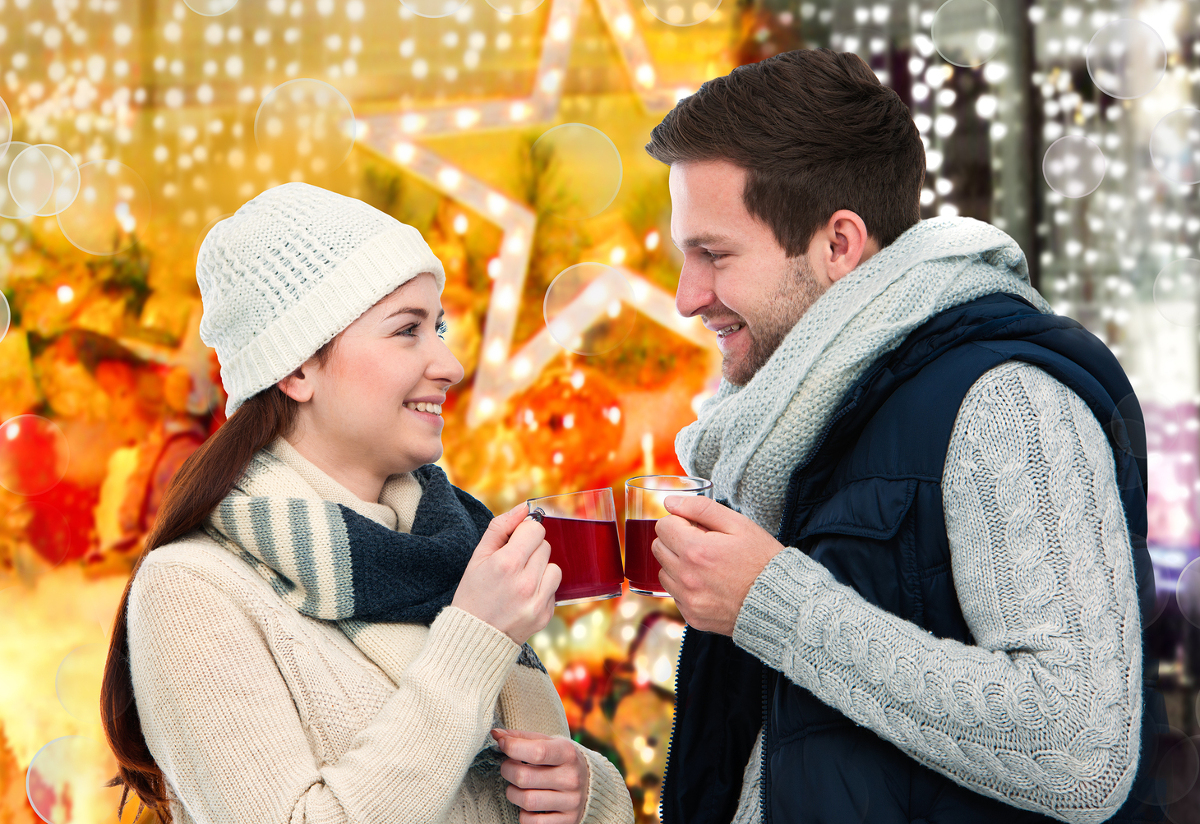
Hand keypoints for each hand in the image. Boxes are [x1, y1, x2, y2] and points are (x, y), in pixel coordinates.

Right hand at [451, 503, 561, 645]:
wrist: (474, 636)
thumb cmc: (473, 594)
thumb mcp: (478, 557)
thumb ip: (501, 527)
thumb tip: (524, 508)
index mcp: (507, 564)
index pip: (535, 529)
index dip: (524, 533)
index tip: (514, 543)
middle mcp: (526, 582)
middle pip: (545, 547)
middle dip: (530, 551)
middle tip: (512, 566)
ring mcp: (538, 601)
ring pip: (555, 567)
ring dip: (540, 570)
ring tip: (520, 581)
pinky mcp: (546, 614)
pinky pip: (554, 589)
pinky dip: (542, 589)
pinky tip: (524, 597)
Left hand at [492, 728, 588, 823]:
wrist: (592, 784)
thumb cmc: (562, 760)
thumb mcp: (549, 742)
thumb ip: (522, 737)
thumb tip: (496, 734)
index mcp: (568, 754)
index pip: (536, 751)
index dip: (512, 747)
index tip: (502, 744)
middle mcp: (571, 778)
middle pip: (524, 777)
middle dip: (507, 770)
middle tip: (509, 767)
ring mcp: (571, 802)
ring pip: (526, 801)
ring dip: (513, 793)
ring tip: (516, 786)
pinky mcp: (568, 821)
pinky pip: (532, 822)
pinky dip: (524, 814)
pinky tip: (528, 804)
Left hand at [652, 495, 784, 634]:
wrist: (780, 601)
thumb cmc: (762, 560)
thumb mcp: (738, 524)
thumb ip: (701, 508)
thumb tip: (670, 503)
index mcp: (696, 550)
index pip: (663, 526)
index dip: (680, 522)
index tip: (697, 527)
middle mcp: (687, 577)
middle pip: (658, 548)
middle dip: (675, 541)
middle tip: (702, 543)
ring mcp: (688, 600)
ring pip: (663, 572)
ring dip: (678, 564)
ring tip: (706, 565)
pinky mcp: (692, 617)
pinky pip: (675, 595)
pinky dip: (686, 587)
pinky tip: (709, 584)